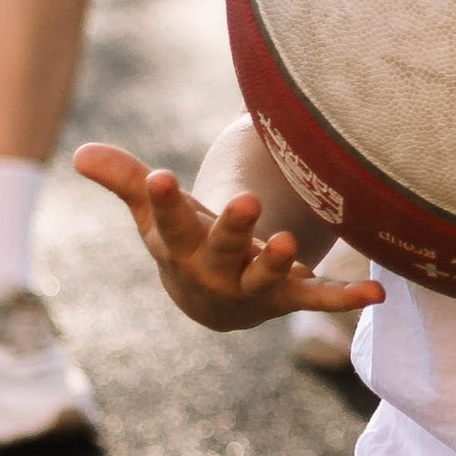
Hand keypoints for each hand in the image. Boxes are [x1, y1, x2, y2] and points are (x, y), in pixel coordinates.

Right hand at [73, 141, 386, 335]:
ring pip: (266, 277)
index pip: (168, 220)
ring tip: (291, 245)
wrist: (211, 303)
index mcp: (180, 246)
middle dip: (232, 229)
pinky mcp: (290, 296)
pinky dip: (346, 299)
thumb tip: (79, 152)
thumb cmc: (183, 243)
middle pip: (221, 250)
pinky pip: (319, 300)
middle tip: (244, 203)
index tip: (161, 176)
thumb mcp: (154, 214)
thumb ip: (124, 179)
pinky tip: (377, 293)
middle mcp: (216, 272)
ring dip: (278, 263)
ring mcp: (255, 287)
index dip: (163, 200)